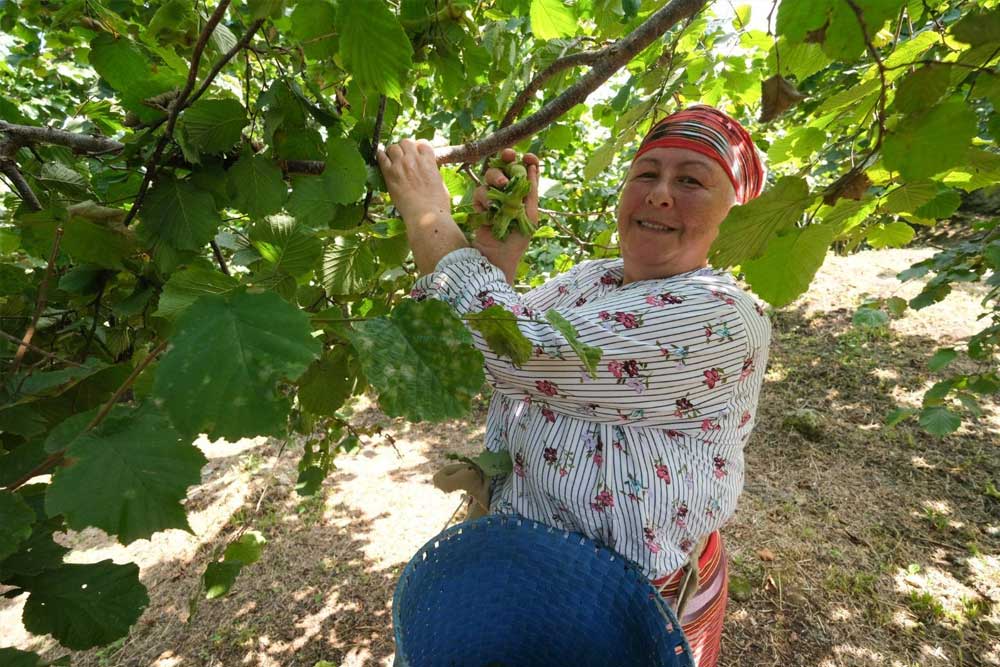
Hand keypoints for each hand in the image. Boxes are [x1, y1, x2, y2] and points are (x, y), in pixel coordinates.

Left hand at [377, 139, 451, 224]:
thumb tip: (428, 171)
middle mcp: (414, 159)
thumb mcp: (440, 183)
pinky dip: (380, 156)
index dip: (418, 147)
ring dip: (393, 151)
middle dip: (405, 147)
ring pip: (393, 147)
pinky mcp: (390, 174)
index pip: (422, 143)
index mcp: (429, 161)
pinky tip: (380, 157)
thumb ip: (432, 172)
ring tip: (393, 159)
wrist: (426, 215)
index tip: (417, 152)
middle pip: (406, 142)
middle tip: (403, 156)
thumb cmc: (437, 204)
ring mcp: (401, 165)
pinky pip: (381, 158)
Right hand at [472, 148, 539, 283]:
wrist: (496, 259)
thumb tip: (533, 166)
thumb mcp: (529, 215)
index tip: (528, 157)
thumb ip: (530, 191)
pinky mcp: (479, 206)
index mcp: (524, 195)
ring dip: (496, 177)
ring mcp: (493, 199)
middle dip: (507, 159)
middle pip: (506, 167)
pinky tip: (489, 210)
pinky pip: (480, 192)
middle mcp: (508, 194)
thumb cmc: (517, 241)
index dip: (526, 161)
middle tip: (508, 156)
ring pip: (491, 176)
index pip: (526, 171)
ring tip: (501, 187)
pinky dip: (485, 198)